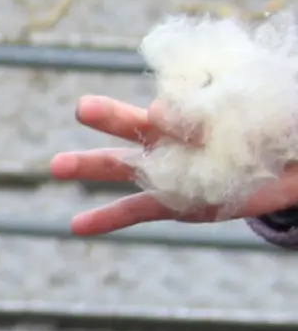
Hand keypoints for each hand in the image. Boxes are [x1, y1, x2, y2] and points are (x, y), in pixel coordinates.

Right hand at [51, 94, 297, 231]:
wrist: (294, 164)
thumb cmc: (279, 125)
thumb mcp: (261, 112)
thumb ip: (221, 111)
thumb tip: (164, 113)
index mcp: (194, 105)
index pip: (176, 107)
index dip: (171, 114)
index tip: (164, 114)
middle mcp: (175, 135)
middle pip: (136, 124)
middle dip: (110, 116)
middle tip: (84, 109)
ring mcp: (171, 169)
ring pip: (124, 165)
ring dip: (91, 165)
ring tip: (57, 166)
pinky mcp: (176, 203)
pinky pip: (136, 210)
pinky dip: (107, 218)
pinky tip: (76, 225)